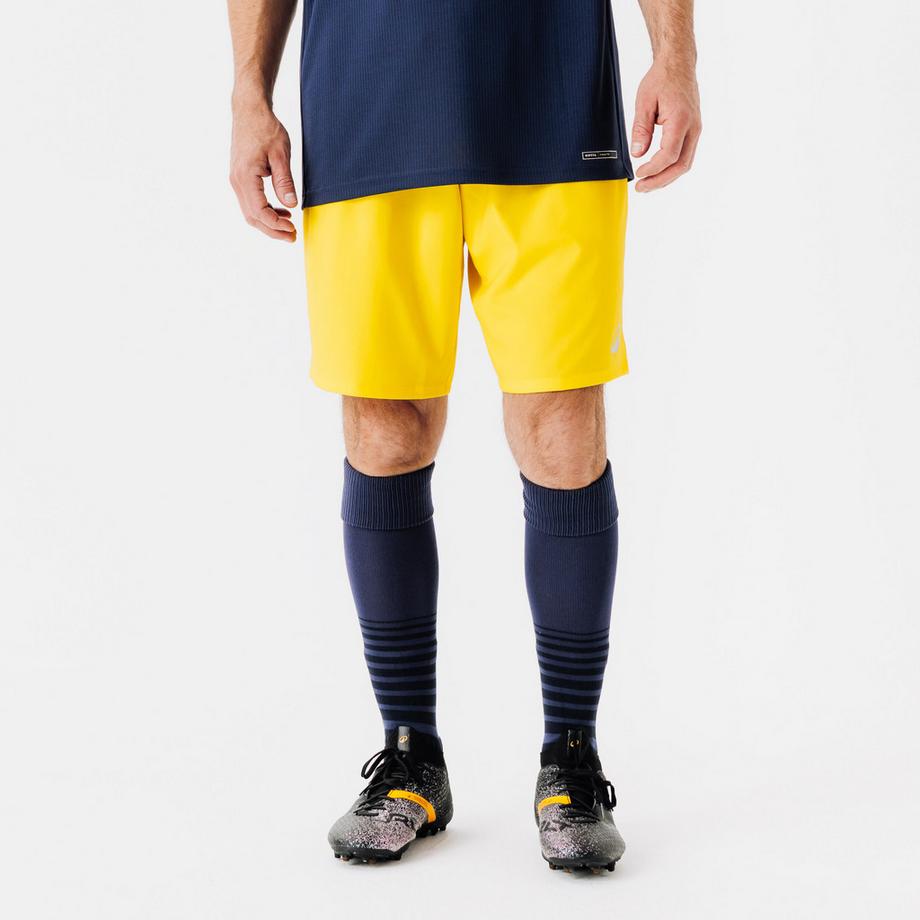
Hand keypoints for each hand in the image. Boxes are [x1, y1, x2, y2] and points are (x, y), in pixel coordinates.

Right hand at [230, 101, 297, 240]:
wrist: (249, 110)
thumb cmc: (266, 128)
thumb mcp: (281, 154)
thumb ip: (285, 181)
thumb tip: (292, 205)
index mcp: (245, 177)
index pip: (260, 211)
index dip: (277, 224)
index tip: (293, 228)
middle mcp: (237, 181)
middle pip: (253, 217)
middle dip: (272, 230)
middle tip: (293, 237)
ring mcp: (236, 180)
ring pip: (250, 212)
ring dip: (269, 222)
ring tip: (289, 227)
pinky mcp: (240, 178)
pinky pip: (251, 202)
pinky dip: (265, 211)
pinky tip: (282, 210)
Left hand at [631, 59, 701, 191]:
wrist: (678, 64)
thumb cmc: (662, 79)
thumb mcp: (644, 102)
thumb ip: (640, 129)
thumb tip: (638, 154)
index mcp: (681, 120)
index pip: (669, 155)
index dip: (653, 169)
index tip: (638, 173)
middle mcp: (693, 128)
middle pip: (680, 165)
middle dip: (660, 181)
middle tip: (641, 188)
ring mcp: (695, 131)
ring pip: (685, 164)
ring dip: (666, 177)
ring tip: (647, 184)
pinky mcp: (693, 132)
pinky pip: (685, 156)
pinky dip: (671, 168)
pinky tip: (657, 173)